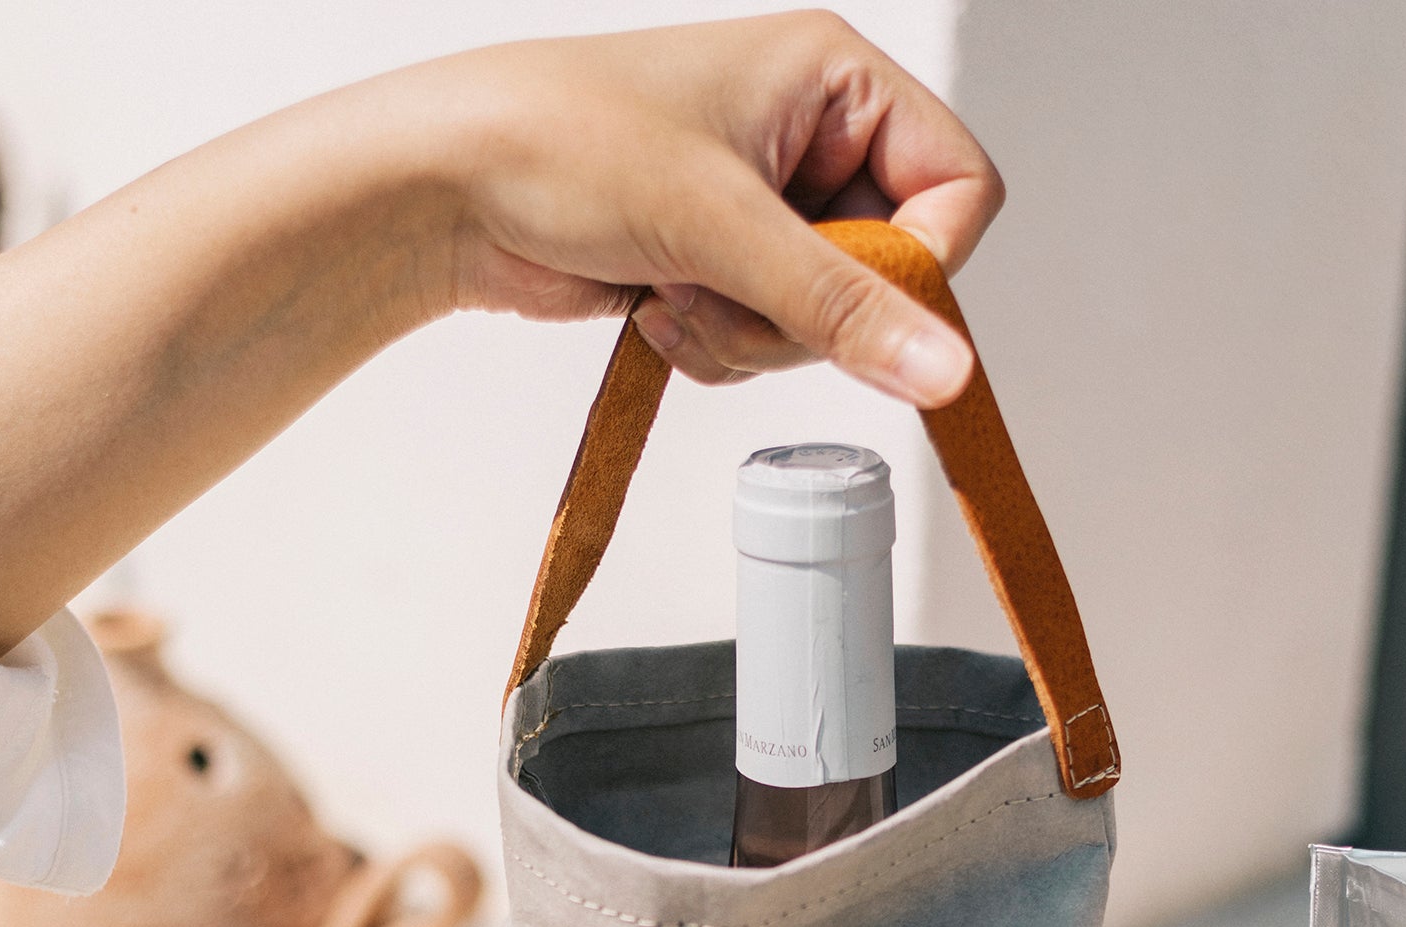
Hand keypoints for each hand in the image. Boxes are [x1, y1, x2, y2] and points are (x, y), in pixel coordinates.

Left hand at [427, 14, 1002, 406]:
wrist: (447, 188)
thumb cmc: (561, 146)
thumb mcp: (721, 227)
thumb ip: (843, 306)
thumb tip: (946, 368)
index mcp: (833, 78)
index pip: (958, 187)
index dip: (921, 266)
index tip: (852, 306)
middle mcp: (810, 134)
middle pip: (890, 269)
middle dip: (808, 313)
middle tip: (731, 294)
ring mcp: (766, 203)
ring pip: (828, 320)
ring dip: (754, 337)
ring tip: (677, 292)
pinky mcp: (724, 260)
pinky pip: (771, 339)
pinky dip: (722, 345)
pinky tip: (659, 309)